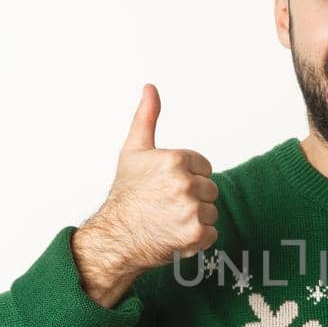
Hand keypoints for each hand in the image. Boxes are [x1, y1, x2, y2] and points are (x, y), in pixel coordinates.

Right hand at [73, 84, 217, 304]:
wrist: (115, 237)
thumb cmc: (126, 194)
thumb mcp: (134, 150)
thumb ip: (147, 117)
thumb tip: (151, 88)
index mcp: (175, 160)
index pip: (204, 167)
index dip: (187, 176)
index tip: (166, 186)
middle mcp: (184, 184)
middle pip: (209, 189)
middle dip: (192, 197)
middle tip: (166, 205)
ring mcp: (190, 211)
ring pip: (211, 211)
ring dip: (195, 218)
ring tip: (169, 220)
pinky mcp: (195, 235)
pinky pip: (212, 233)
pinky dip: (197, 238)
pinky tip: (176, 235)